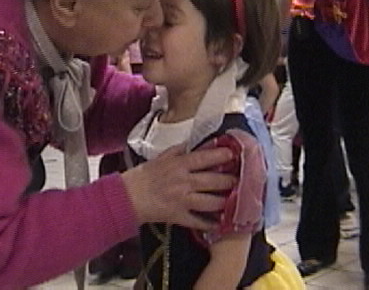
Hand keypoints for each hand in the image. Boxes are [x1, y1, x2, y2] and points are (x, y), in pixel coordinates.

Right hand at [121, 144, 235, 229]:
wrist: (127, 198)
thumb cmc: (142, 176)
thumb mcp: (159, 158)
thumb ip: (178, 151)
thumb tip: (193, 144)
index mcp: (178, 165)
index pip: (205, 158)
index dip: (221, 156)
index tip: (233, 154)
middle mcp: (184, 182)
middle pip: (214, 181)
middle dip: (230, 180)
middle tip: (240, 179)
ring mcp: (183, 200)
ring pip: (212, 202)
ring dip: (226, 201)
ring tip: (236, 199)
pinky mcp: (179, 216)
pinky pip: (199, 221)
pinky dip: (211, 224)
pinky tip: (221, 223)